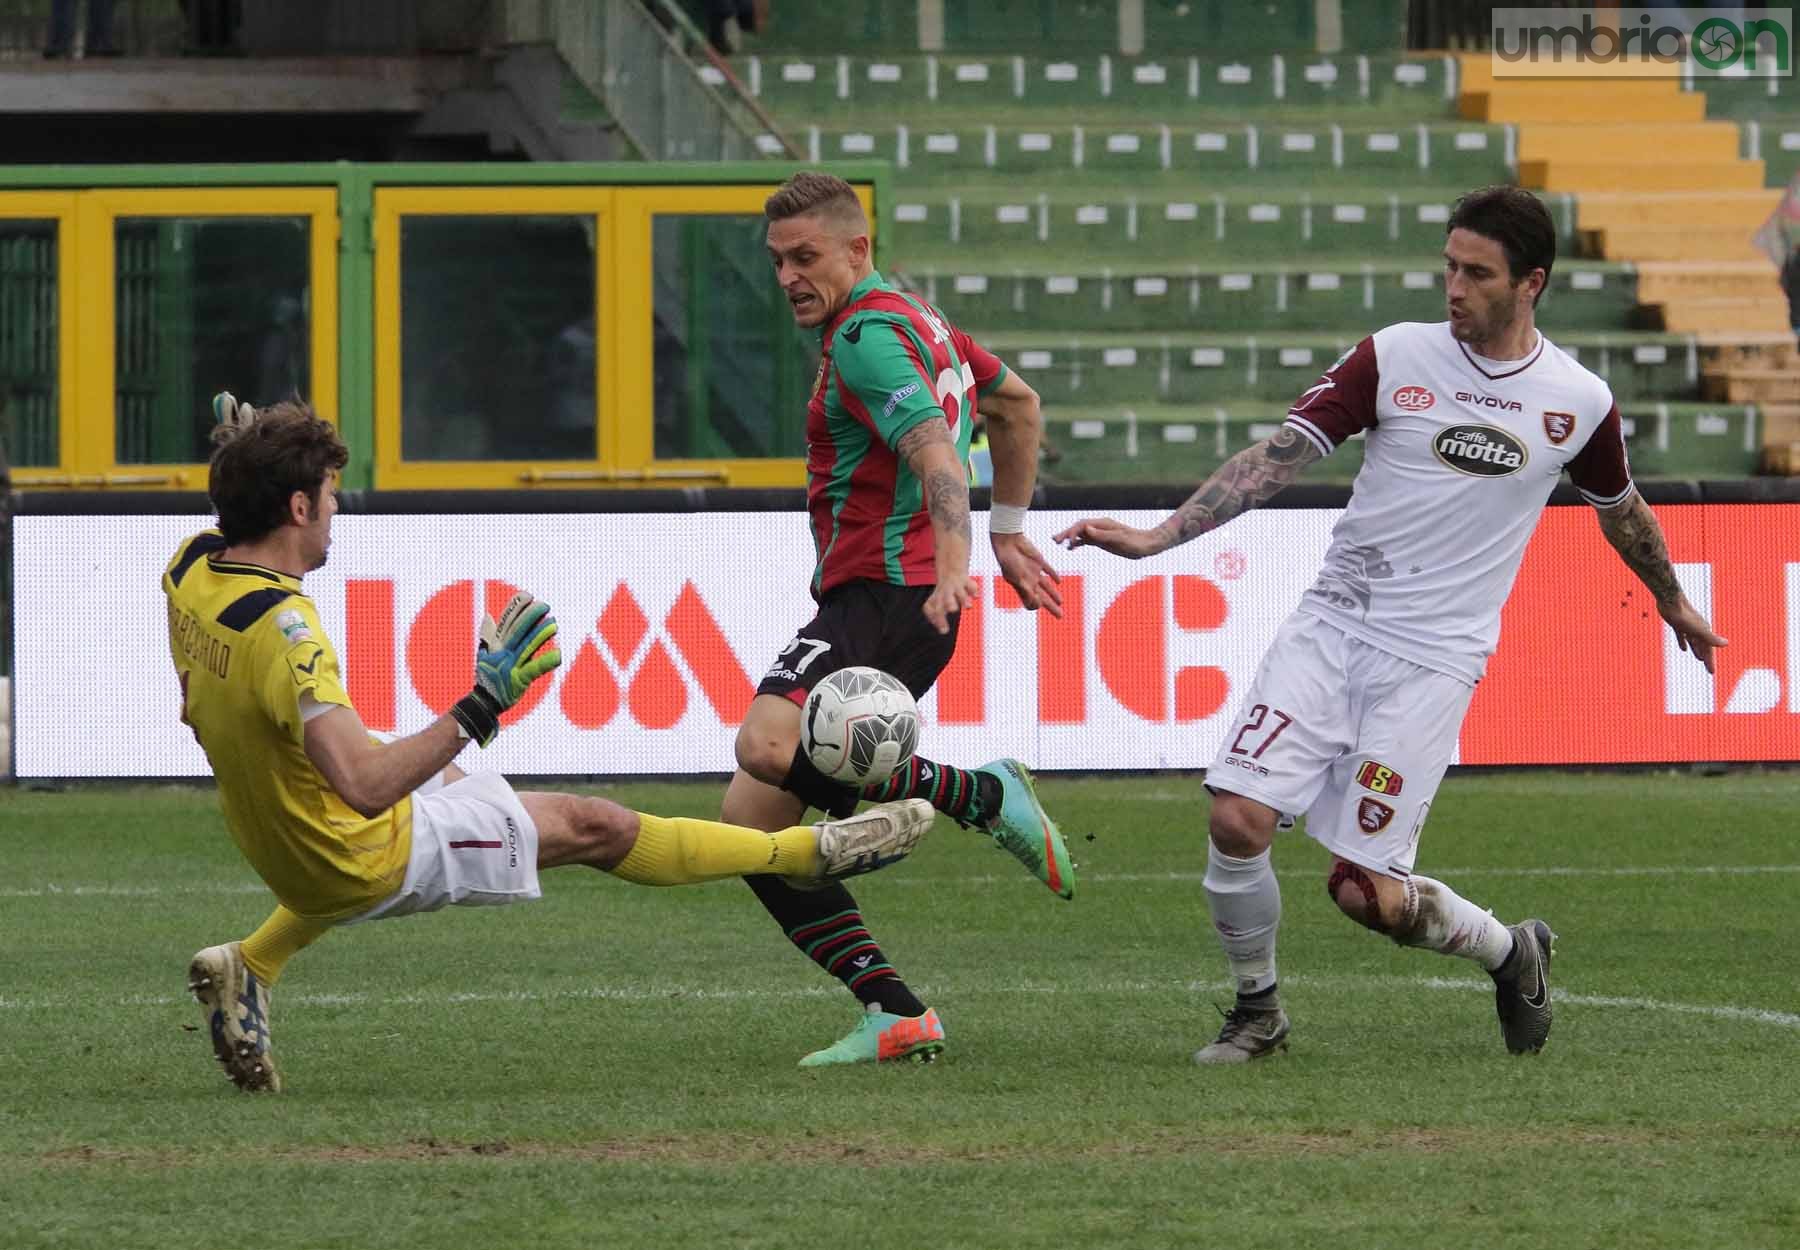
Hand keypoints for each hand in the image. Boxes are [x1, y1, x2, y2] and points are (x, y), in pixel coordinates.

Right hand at [449, 593, 561, 745]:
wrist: (484, 703)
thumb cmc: (488, 677)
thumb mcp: (484, 655)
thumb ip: (488, 636)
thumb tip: (488, 616)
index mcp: (495, 645)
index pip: (505, 622)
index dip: (515, 608)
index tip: (527, 595)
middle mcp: (502, 653)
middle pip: (517, 630)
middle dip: (530, 616)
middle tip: (544, 605)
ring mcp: (510, 666)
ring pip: (527, 646)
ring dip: (541, 634)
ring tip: (554, 623)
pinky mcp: (519, 680)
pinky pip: (534, 669)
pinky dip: (546, 661)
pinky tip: (558, 654)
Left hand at [922, 574, 977, 635]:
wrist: (951, 569)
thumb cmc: (944, 591)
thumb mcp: (937, 601)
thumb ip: (937, 617)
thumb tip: (943, 630)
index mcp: (936, 598)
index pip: (932, 608)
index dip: (937, 618)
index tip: (944, 630)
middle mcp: (945, 592)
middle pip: (945, 598)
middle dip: (948, 604)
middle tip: (952, 611)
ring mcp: (956, 586)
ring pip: (959, 592)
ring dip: (963, 598)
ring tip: (968, 606)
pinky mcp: (966, 581)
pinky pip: (970, 585)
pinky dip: (973, 590)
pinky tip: (976, 596)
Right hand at [991, 531, 1063, 617]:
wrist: (1008, 541)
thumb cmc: (1009, 560)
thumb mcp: (1016, 577)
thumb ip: (1026, 590)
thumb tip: (1036, 604)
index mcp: (1022, 587)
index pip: (1031, 603)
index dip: (1037, 606)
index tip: (1040, 604)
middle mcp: (1029, 581)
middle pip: (1043, 598)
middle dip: (1051, 607)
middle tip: (1060, 616)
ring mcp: (1034, 572)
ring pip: (1047, 587)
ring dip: (1054, 595)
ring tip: (1061, 602)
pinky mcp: (1039, 561)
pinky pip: (1048, 570)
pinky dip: (1054, 576)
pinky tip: (1059, 582)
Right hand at [1052, 517, 1167, 559]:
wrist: (1148, 545)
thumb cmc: (1136, 543)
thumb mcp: (1120, 540)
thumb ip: (1102, 535)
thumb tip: (1086, 530)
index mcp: (1103, 524)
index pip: (1083, 525)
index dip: (1072, 532)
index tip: (1066, 542)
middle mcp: (1100, 526)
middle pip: (1078, 527)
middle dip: (1066, 533)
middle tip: (1053, 540)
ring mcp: (1100, 533)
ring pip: (1081, 533)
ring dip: (1069, 537)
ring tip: (1057, 543)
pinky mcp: (1102, 540)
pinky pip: (1086, 540)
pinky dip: (1077, 543)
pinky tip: (1070, 548)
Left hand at [1659, 595, 1726, 674]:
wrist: (1670, 600)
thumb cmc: (1683, 616)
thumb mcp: (1697, 629)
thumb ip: (1711, 638)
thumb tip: (1727, 644)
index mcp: (1704, 632)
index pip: (1709, 650)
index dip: (1710, 662)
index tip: (1712, 672)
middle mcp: (1698, 629)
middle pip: (1703, 647)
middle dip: (1706, 658)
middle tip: (1709, 669)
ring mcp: (1688, 626)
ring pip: (1694, 642)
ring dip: (1697, 650)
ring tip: (1699, 659)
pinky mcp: (1677, 624)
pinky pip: (1683, 636)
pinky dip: (1684, 642)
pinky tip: (1683, 649)